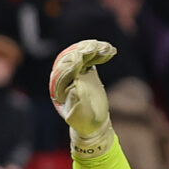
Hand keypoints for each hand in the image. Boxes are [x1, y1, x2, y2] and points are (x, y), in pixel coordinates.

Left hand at [49, 39, 114, 155]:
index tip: (79, 61)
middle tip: (92, 49)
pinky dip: (100, 52)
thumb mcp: (79, 116)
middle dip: (80, 53)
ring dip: (91, 49)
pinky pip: (91, 57)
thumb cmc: (84, 121)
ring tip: (104, 47)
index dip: (70, 67)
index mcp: (57, 89)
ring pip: (80, 55)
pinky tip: (110, 50)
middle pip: (69, 60)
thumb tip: (74, 89)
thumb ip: (76, 104)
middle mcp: (64, 78)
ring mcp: (75, 72)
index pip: (60, 74)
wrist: (93, 120)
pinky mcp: (86, 69)